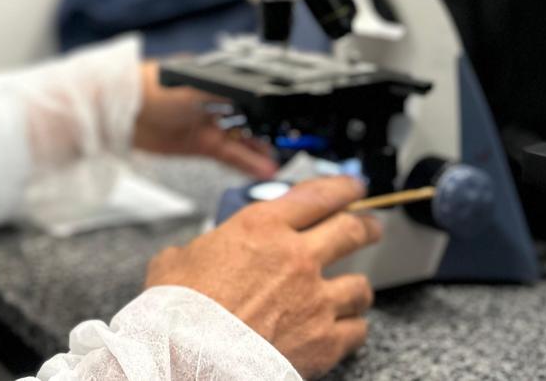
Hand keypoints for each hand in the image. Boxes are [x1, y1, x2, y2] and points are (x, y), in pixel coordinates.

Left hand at [133, 60, 277, 178]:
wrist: (122, 111)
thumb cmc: (154, 87)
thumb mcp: (197, 86)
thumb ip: (230, 93)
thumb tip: (259, 95)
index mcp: (218, 83)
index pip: (253, 96)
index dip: (271, 110)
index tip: (290, 122)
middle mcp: (217, 104)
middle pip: (251, 120)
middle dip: (271, 134)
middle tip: (293, 147)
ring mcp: (209, 126)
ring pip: (243, 141)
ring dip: (261, 153)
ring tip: (282, 165)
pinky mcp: (201, 146)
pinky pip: (230, 156)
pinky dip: (247, 164)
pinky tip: (264, 170)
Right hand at [144, 176, 381, 379]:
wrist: (192, 359)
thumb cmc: (179, 311)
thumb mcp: (175, 261)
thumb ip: (198, 250)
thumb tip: (193, 256)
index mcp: (260, 227)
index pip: (316, 195)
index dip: (341, 187)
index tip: (353, 186)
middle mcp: (296, 257)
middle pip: (352, 231)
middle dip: (367, 226)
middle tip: (370, 226)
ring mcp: (316, 300)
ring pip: (361, 285)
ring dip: (357, 286)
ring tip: (353, 289)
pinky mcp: (325, 340)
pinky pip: (358, 329)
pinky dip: (352, 328)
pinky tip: (344, 328)